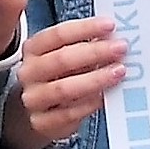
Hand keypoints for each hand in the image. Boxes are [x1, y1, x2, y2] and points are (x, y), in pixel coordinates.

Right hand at [3, 16, 125, 148]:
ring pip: (64, 88)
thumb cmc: (60, 75)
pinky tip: (105, 97)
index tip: (110, 25)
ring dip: (94, 79)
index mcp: (33, 48)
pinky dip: (88, 104)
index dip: (85, 28)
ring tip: (118, 72)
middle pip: (61, 59)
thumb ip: (86, 45)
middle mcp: (29, 72)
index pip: (58, 34)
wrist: (40, 109)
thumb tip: (114, 37)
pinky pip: (68, 114)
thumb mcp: (66, 55)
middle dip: (94, 52)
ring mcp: (33, 98)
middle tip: (120, 48)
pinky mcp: (42, 122)